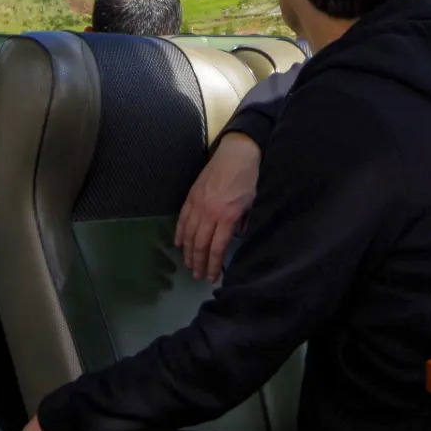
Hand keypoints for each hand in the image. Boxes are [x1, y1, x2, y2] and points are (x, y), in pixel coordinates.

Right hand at [174, 132, 260, 282]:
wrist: (237, 154)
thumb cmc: (248, 179)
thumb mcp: (252, 204)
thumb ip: (243, 223)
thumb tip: (236, 237)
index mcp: (227, 217)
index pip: (217, 247)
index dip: (213, 265)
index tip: (211, 277)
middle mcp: (210, 213)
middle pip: (200, 244)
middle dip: (198, 263)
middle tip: (197, 276)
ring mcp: (198, 204)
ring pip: (188, 234)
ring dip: (187, 252)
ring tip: (188, 265)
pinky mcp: (191, 196)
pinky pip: (182, 218)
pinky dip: (179, 233)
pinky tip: (178, 244)